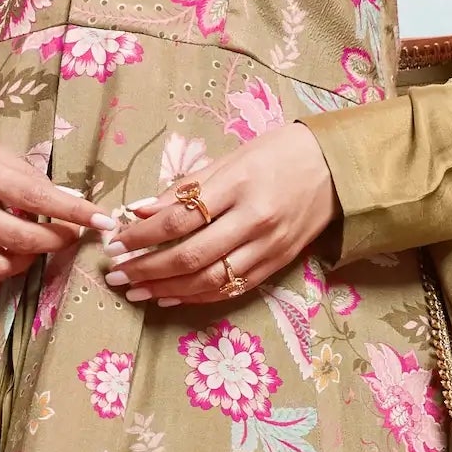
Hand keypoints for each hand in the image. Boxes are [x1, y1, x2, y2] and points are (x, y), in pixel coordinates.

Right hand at [0, 112, 98, 291]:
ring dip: (28, 260)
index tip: (102, 221)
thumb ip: (22, 175)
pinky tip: (3, 253)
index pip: (34, 198)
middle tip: (68, 234)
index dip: (73, 212)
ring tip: (32, 244)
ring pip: (1, 266)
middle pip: (21, 240)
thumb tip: (65, 200)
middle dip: (56, 241)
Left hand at [102, 125, 335, 306]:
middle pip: (191, 255)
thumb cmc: (278, 154)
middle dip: (147, 268)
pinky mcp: (277, 264)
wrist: (336, 169)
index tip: (115, 241)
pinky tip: (170, 297)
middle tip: (117, 273)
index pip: (180, 217)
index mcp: (239, 185)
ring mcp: (268, 246)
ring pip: (209, 280)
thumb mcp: (231, 158)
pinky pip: (232, 289)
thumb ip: (186, 188)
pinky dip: (197, 296)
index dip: (142, 234)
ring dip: (167, 289)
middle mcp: (254, 220)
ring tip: (136, 291)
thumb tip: (140, 210)